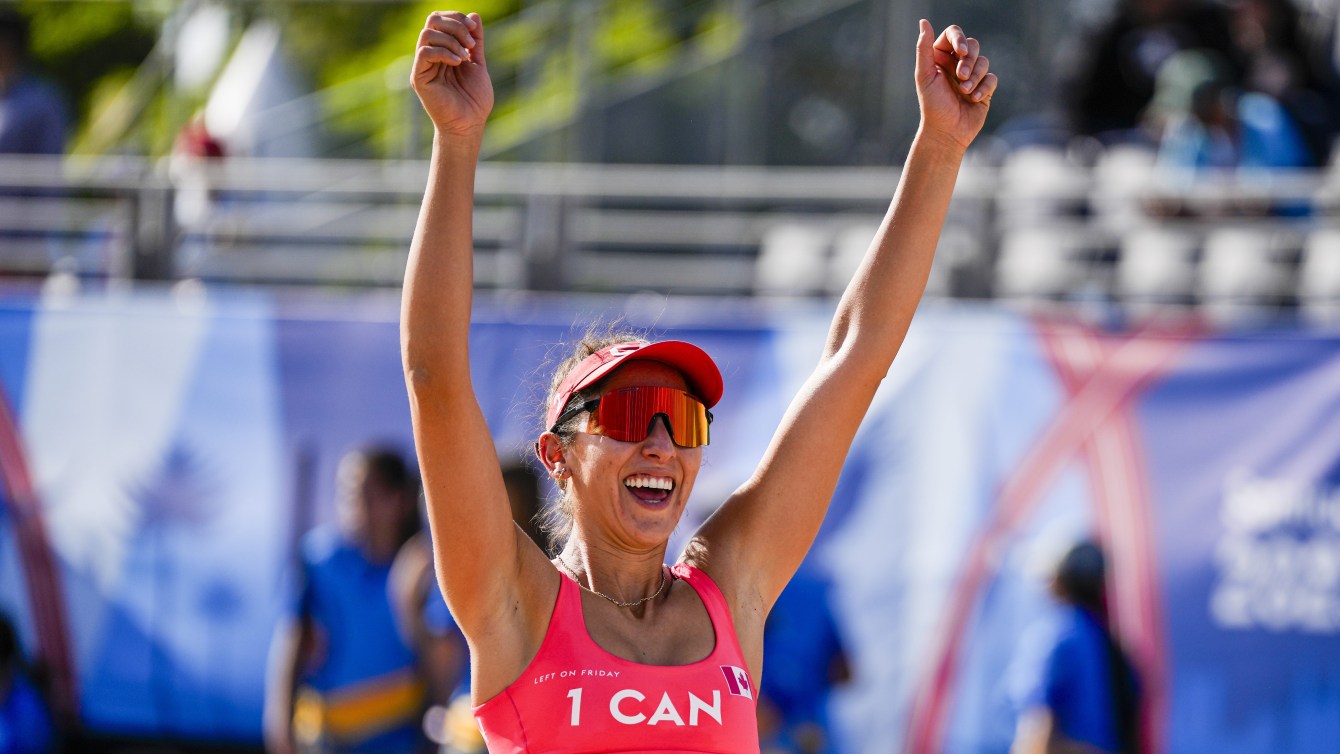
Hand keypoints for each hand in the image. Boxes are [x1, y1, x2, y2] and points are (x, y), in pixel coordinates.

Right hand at [411, 11, 493, 137]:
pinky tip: (458, 62)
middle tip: (471, 43)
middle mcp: (429, 56)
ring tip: (466, 56)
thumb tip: (474, 15)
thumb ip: (476, 41)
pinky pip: (424, 52)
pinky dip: (443, 52)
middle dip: (455, 25)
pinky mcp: (419, 78)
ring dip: (451, 40)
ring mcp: (422, 66)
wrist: (470, 125)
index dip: (456, 18)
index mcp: (442, 50)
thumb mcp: (478, 63)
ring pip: (427, 34)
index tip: (474, 29)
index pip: (440, 20)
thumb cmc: (474, 100)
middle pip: (432, 20)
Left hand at [914, 20, 996, 150]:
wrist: (946, 133)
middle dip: (969, 60)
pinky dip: (984, 87)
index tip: (961, 52)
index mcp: (940, 57)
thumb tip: (923, 22)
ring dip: (975, 76)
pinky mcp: (985, 88)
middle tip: (960, 77)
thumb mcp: (924, 75)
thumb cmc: (932, 105)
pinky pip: (992, 78)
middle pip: (972, 45)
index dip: (959, 39)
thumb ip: (924, 48)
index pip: (954, 34)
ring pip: (983, 61)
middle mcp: (956, 64)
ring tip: (964, 91)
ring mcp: (972, 75)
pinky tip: (973, 99)